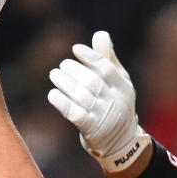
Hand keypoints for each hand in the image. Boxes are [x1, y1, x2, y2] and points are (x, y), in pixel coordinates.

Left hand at [48, 31, 150, 172]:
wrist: (121, 142)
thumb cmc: (116, 104)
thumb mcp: (119, 82)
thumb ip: (108, 59)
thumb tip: (100, 34)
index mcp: (123, 86)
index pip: (106, 68)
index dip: (90, 57)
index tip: (75, 49)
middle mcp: (115, 101)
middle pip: (92, 81)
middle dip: (74, 70)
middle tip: (62, 65)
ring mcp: (103, 117)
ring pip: (81, 96)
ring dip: (64, 83)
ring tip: (54, 74)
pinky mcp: (91, 130)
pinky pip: (74, 114)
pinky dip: (61, 102)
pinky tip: (53, 94)